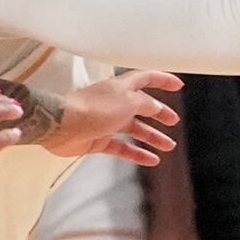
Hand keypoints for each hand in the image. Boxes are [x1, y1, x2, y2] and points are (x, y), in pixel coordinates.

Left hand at [48, 70, 181, 165]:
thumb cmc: (94, 108)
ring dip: (152, 136)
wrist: (62, 126)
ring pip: (133, 128)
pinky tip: (152, 160)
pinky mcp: (98, 140)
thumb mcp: (128, 101)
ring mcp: (105, 122)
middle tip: (174, 121)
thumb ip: (145, 103)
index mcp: (121, 87)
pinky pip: (122, 147)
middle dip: (159, 113)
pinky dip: (137, 153)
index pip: (145, 78)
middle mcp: (114, 102)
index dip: (162, 80)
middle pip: (141, 106)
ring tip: (169, 146)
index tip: (178, 86)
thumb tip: (155, 106)